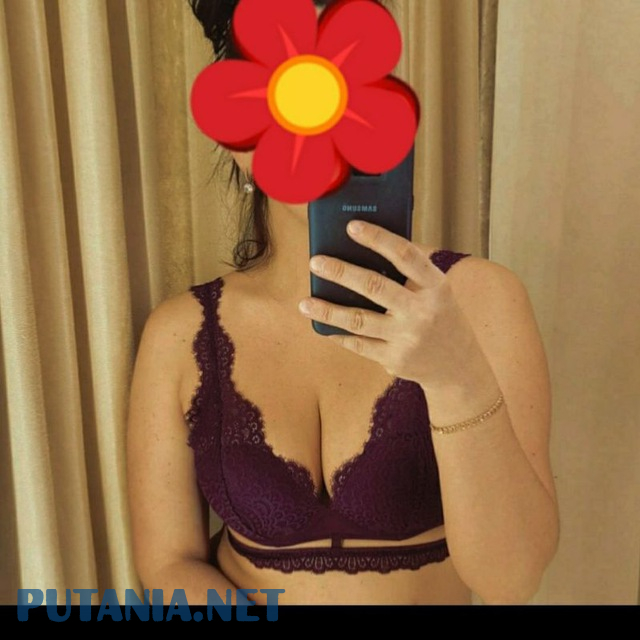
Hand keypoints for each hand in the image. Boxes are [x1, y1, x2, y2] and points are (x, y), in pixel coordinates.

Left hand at [298, 220, 482, 388]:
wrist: (459, 367)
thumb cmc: (441, 318)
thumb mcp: (437, 293)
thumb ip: (410, 275)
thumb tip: (362, 252)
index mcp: (436, 287)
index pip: (405, 255)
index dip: (378, 238)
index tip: (352, 226)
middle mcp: (422, 311)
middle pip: (374, 287)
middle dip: (341, 272)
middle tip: (315, 262)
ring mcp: (407, 338)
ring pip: (359, 320)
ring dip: (327, 311)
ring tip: (305, 303)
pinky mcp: (394, 359)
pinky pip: (358, 344)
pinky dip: (338, 334)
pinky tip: (322, 325)